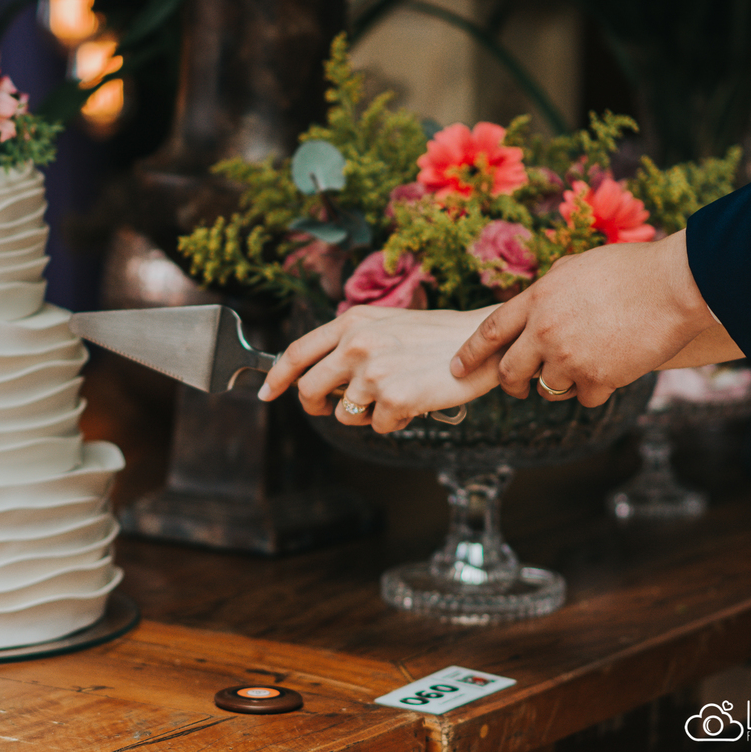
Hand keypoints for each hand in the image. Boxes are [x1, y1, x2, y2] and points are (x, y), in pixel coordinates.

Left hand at [258, 305, 501, 432]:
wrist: (483, 343)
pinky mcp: (395, 398)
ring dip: (366, 414)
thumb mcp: (386, 324)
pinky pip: (379, 427)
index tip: (267, 392)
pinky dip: (395, 422)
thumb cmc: (436, 336)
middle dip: (317, 406)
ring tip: (394, 397)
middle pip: (309, 390)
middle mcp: (356, 345)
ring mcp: (374, 372)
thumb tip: (318, 372)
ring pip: (345, 414)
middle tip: (334, 408)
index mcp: (351, 324)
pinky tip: (415, 403)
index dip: (277, 376)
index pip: (296, 352)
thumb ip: (350, 342)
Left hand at [450, 231, 716, 406]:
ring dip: (560, 384)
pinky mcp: (597, 378)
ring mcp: (568, 357)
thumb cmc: (631, 269)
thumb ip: (548, 288)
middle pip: (509, 371)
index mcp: (536, 300)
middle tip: (518, 388)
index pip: (490, 331)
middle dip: (510, 384)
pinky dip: (594, 391)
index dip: (470, 353)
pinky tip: (610, 373)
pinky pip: (583, 398)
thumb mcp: (576, 267)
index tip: (457, 367)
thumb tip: (535, 303)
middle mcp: (544, 331)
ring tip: (581, 369)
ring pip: (547, 388)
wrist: (675, 284)